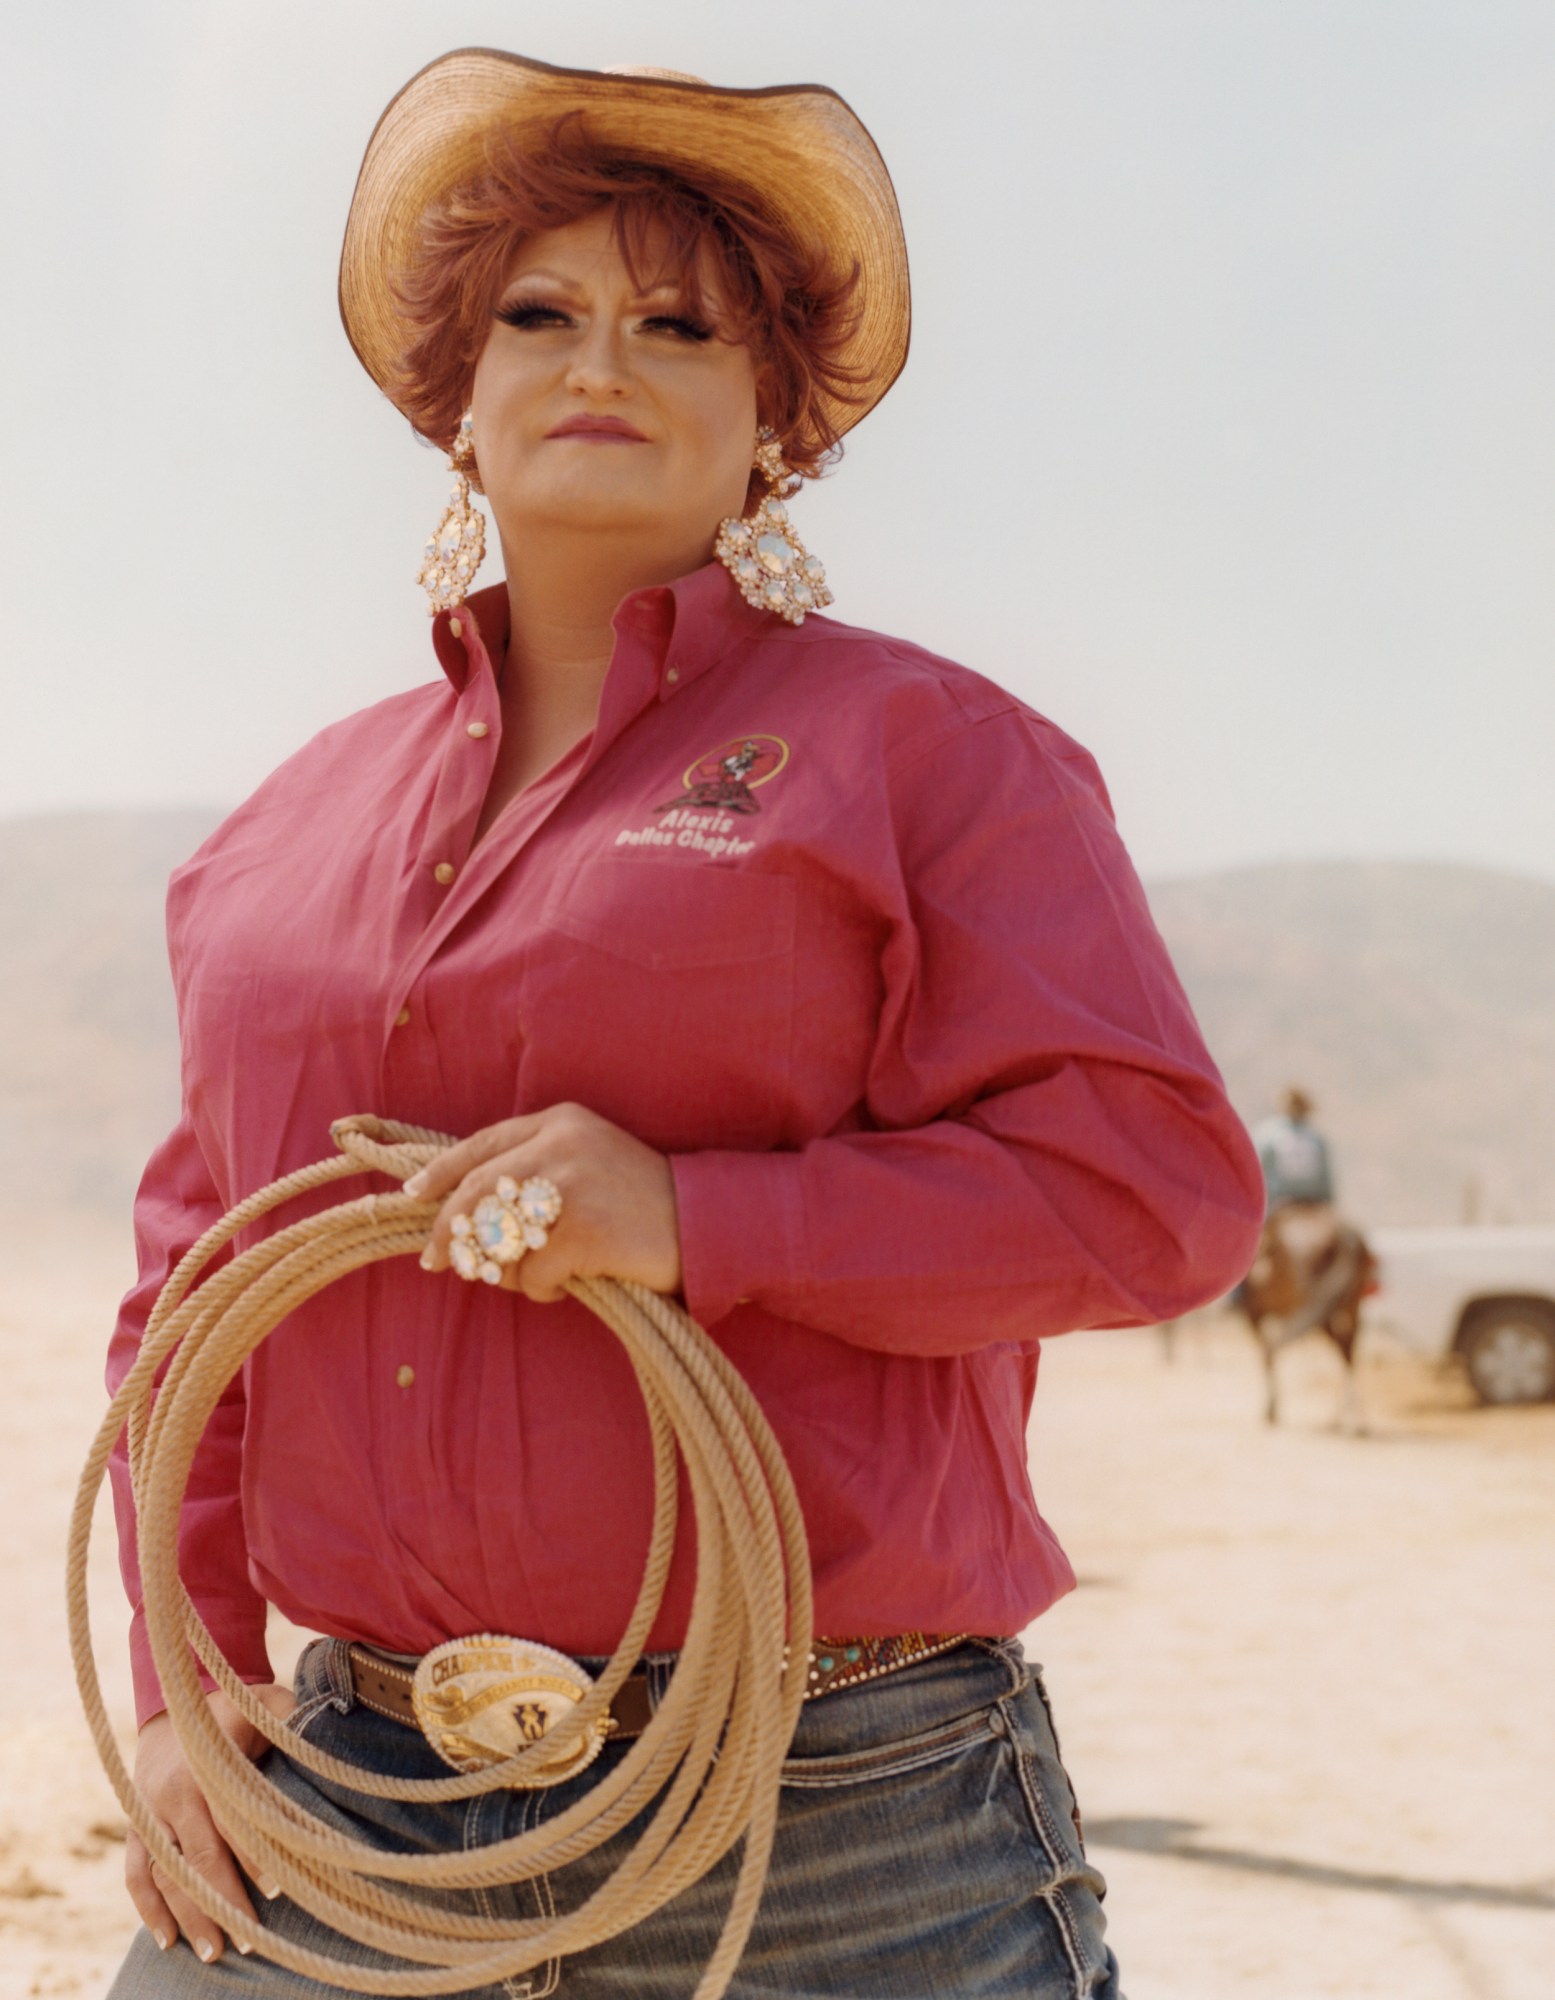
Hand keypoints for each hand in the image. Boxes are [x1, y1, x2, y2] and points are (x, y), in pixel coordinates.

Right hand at [126, 1682, 295, 1961]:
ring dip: (189, 1916)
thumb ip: (292, 1717)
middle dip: (224, 1901)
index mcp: (207, 1766)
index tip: (278, 1890)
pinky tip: (167, 1940)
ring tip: (214, 1952)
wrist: (169, 1705)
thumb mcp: (262, 1703)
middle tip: (250, 1941)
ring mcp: (148, 1813)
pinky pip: (136, 1874)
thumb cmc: (230, 1707)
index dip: (254, 1855)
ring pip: (166, 1874)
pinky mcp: (134, 1826)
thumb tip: (331, 1728)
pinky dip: (148, 1908)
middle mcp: (174, 1795)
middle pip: (199, 1859)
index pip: (232, 1820)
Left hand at [408, 1102, 682, 1300]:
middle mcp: (560, 1145)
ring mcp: (569, 1187)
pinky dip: (543, 1290)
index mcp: (560, 1121)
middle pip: (475, 1194)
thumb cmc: (643, 1198)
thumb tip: (468, 1209)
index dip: (441, 1174)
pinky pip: (533, 1274)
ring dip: (508, 1272)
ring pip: (500, 1240)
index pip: (481, 1145)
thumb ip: (536, 1165)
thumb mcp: (591, 1157)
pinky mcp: (581, 1232)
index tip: (414, 1197)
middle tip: (438, 1262)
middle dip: (449, 1233)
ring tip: (538, 1277)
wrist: (706, 1222)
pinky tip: (570, 1286)